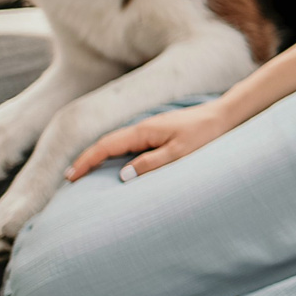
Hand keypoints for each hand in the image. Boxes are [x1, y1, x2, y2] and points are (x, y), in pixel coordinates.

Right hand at [65, 97, 236, 180]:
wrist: (225, 116)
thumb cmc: (205, 134)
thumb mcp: (180, 153)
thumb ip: (151, 163)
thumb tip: (123, 176)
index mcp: (144, 131)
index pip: (106, 146)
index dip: (87, 161)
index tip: (71, 176)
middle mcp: (143, 128)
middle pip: (107, 143)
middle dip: (87, 159)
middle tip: (70, 178)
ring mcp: (150, 130)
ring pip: (117, 144)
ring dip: (100, 157)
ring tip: (85, 173)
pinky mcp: (159, 133)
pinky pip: (130, 145)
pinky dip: (115, 154)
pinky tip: (114, 164)